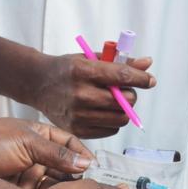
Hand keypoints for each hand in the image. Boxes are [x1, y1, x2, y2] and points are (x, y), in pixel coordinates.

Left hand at [0, 117, 93, 184]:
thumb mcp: (26, 143)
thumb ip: (56, 153)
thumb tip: (84, 162)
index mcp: (40, 135)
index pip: (70, 143)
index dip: (82, 154)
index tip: (93, 167)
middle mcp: (37, 154)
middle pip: (65, 166)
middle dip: (74, 176)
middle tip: (85, 187)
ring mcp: (29, 173)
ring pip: (54, 183)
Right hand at [28, 54, 155, 137]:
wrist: (38, 84)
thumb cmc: (67, 69)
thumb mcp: (91, 58)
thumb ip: (120, 62)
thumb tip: (147, 63)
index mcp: (83, 71)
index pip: (121, 76)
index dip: (140, 78)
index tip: (150, 80)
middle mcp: (79, 94)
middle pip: (123, 101)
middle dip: (131, 95)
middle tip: (125, 90)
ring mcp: (77, 115)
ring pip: (120, 118)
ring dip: (124, 110)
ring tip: (115, 101)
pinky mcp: (76, 130)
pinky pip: (110, 130)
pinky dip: (114, 121)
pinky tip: (105, 111)